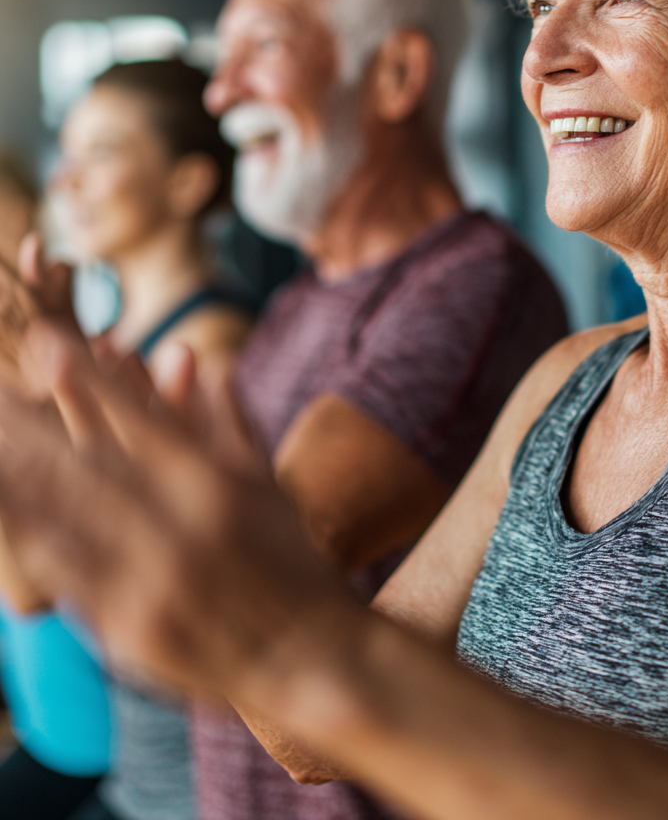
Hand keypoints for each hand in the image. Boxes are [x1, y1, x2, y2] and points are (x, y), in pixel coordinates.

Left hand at [0, 318, 351, 702]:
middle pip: (88, 465)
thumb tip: (209, 360)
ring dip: (17, 478)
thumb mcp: (270, 485)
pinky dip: (34, 541)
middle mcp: (181, 531)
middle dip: (29, 422)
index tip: (47, 342)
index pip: (144, 422)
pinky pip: (68, 579)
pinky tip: (10, 512)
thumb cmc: (292, 561)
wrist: (306, 656)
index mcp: (219, 489)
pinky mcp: (129, 631)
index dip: (93, 381)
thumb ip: (232, 422)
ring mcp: (150, 583)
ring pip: (65, 520)